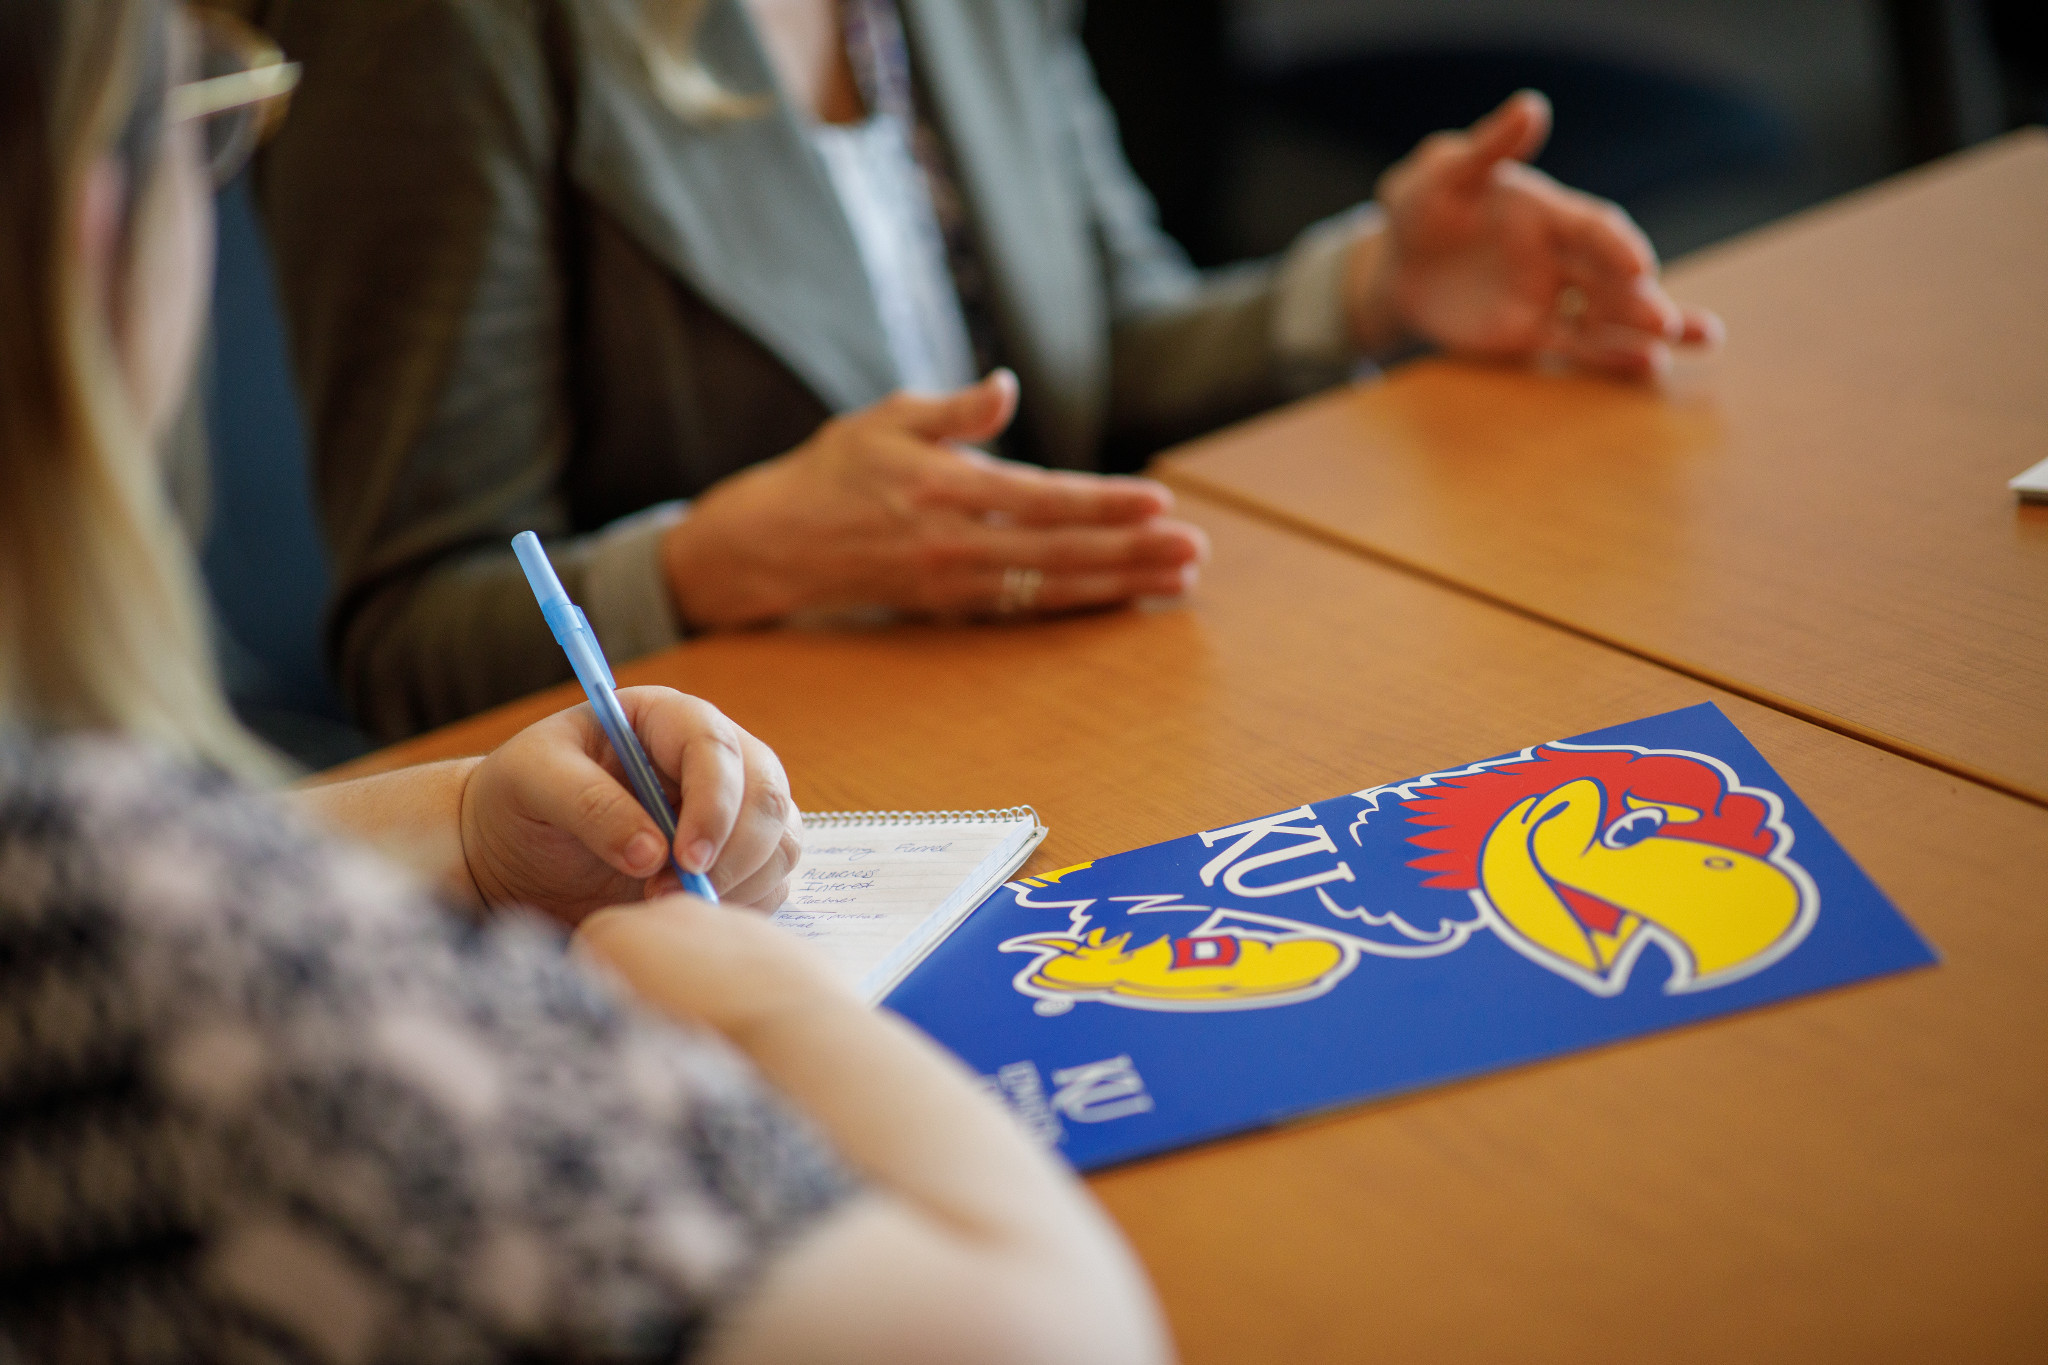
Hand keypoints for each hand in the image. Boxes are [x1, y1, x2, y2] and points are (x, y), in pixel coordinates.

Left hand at [459, 686, 801, 923]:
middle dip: (733, 851)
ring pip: (779, 841)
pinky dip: (743, 905)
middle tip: (670, 894)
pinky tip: (687, 914)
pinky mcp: (734, 860)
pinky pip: (771, 882)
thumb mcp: (532, 781)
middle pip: (767, 795)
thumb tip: (652, 853)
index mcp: (666, 721)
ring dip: (738, 882)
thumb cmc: (519, 800)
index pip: (717, 747)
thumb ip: (589, 805)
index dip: (714, 802)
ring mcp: (730, 811)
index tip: (684, 858)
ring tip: (667, 905)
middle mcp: (712, 760)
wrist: (512, 855)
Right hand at [659, 369, 1209, 628]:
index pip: (1040, 499)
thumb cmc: (834, 470)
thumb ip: (955, 409)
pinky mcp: (950, 608)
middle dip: (1131, 554)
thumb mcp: (887, 419)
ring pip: (1051, 588)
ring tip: (1178, 580)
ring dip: (1120, 586)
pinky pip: (1027, 609)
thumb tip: (1007, 387)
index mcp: (940, 488)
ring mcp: (952, 583)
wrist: (773, 544)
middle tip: (1193, 551)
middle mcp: (951, 543)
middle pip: (1059, 553)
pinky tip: (1125, 598)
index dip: (1102, 504)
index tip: (1158, 501)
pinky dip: (1080, 604)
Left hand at [1351, 90, 1722, 378]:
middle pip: (1611, 278)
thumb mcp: (1443, 174)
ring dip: (1646, 330)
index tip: (1640, 264)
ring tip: (1700, 338)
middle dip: (1641, 299)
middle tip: (1669, 323)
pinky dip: (1611, 357)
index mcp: (1548, 212)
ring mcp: (1549, 297)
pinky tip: (1649, 366)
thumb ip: (1488, 149)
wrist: (1396, 261)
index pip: (1594, 228)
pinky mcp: (1529, 334)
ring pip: (1608, 314)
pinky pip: (1575, 347)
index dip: (1618, 245)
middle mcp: (1560, 256)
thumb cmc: (1421, 205)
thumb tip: (1530, 107)